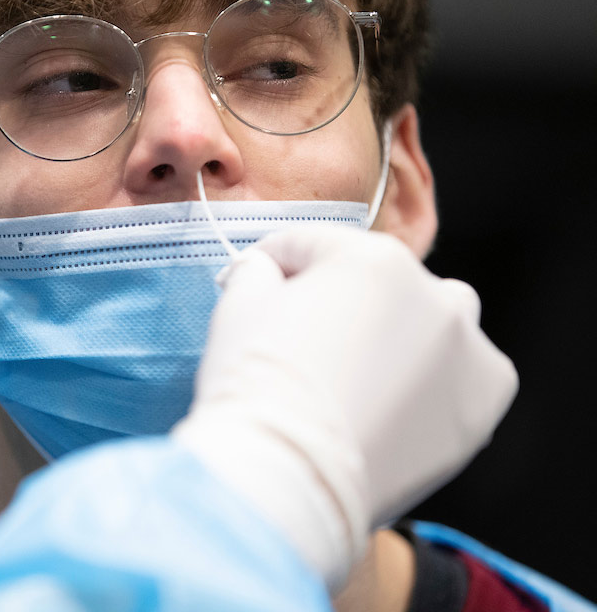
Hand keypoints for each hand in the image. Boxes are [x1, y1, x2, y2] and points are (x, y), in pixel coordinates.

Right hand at [172, 226, 517, 588]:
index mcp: (370, 258)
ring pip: (434, 322)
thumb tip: (265, 271)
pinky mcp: (484, 400)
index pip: (315, 246)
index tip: (260, 287)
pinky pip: (460, 375)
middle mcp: (432, 292)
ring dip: (404, 335)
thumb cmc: (255, 390)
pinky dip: (434, 385)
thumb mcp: (237, 308)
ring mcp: (466, 347)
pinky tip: (390, 410)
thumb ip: (257, 273)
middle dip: (345, 302)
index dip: (277, 266)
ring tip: (360, 378)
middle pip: (378, 281)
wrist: (288, 477)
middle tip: (306, 345)